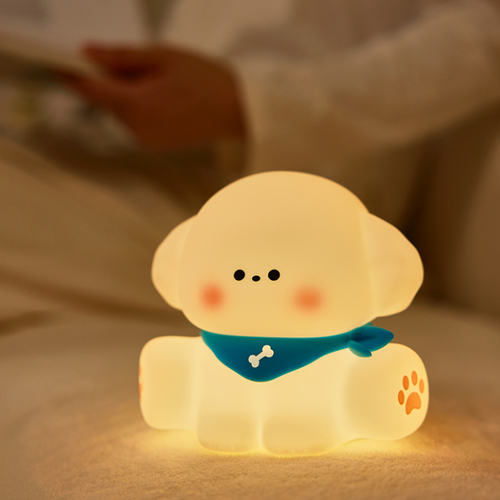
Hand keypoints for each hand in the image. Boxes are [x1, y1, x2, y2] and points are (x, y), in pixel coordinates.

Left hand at [61, 45, 244, 150]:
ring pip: (120, 112)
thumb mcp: (163, 57)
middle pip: (106, 101)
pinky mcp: (155, 146)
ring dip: (127, 95)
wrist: (237, 111)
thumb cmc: (204, 79)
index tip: (60, 62)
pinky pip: (135, 123)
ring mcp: (145, 141)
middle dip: (110, 81)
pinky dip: (139, 108)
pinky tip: (164, 98)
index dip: (71, 75)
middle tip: (137, 64)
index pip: (89, 89)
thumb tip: (87, 53)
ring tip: (160, 82)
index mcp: (135, 104)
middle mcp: (135, 128)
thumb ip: (122, 57)